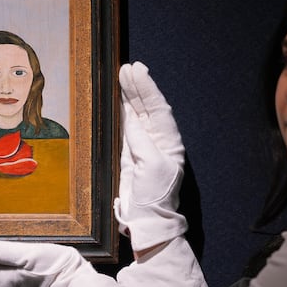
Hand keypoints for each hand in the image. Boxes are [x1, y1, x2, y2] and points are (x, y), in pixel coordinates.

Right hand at [114, 62, 187, 251]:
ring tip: (121, 77)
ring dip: (129, 97)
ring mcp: (143, 146)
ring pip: (136, 115)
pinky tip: (118, 101)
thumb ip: (140, 140)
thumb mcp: (150, 165)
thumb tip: (130, 118)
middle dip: (137, 88)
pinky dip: (122, 113)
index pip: (158, 108)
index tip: (137, 70)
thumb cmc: (155, 194)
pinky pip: (126, 128)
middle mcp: (158, 141)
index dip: (148, 88)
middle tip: (126, 68)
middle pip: (147, 107)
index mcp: (169, 141)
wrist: (147, 219)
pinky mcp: (130, 154)